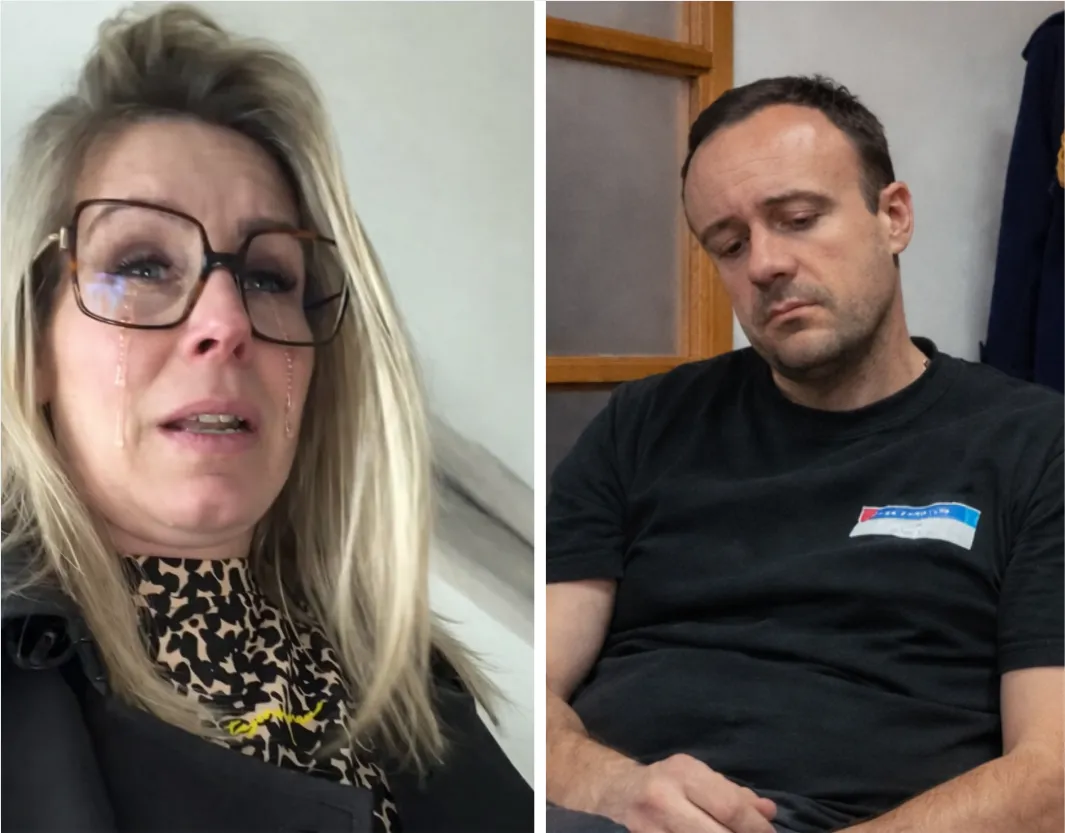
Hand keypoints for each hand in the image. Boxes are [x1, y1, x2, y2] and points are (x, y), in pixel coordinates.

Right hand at [592, 754, 777, 832]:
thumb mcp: (699, 776)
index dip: (755, 826)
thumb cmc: (667, 781)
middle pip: (716, 832)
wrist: (618, 790)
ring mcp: (651, 824)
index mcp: (684, 772)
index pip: (729, 806)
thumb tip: (768, 811)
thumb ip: (734, 793)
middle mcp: (664, 796)